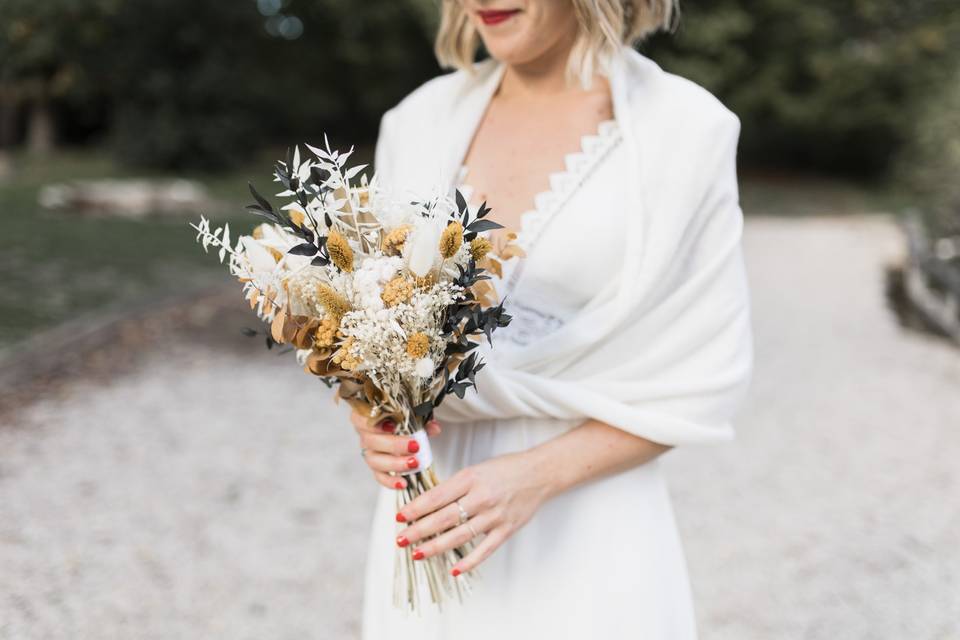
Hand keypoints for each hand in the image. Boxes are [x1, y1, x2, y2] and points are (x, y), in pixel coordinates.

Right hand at [350, 409, 441, 489]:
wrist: (404, 430)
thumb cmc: (403, 418)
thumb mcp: (413, 414)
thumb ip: (422, 419)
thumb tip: (434, 428)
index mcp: (367, 416)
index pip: (362, 419)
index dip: (375, 423)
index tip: (393, 426)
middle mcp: (365, 435)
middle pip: (371, 441)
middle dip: (394, 445)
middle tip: (414, 446)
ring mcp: (369, 452)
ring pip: (374, 461)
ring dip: (395, 464)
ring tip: (413, 463)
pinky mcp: (376, 468)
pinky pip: (380, 477)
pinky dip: (390, 481)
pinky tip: (403, 483)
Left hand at [394, 450, 551, 575]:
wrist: (539, 473)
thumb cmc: (505, 469)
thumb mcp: (476, 469)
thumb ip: (455, 486)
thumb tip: (427, 504)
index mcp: (471, 478)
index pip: (437, 496)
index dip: (416, 508)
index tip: (400, 516)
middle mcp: (482, 497)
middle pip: (444, 517)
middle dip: (419, 530)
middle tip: (401, 539)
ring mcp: (495, 515)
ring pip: (460, 535)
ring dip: (436, 546)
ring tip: (418, 553)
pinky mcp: (506, 529)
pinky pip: (485, 549)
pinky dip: (469, 562)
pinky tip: (454, 570)